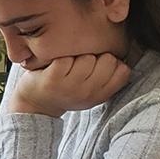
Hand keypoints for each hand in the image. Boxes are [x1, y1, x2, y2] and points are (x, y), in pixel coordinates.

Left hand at [9, 54, 130, 117]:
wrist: (35, 103)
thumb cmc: (66, 90)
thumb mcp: (91, 91)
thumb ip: (108, 78)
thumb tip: (124, 55)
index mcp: (101, 95)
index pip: (123, 70)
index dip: (113, 62)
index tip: (98, 66)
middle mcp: (88, 93)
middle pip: (108, 60)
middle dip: (95, 56)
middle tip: (80, 66)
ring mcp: (70, 87)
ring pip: (87, 57)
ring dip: (76, 56)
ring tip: (67, 67)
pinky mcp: (52, 80)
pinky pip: (66, 59)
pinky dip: (59, 57)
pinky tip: (54, 66)